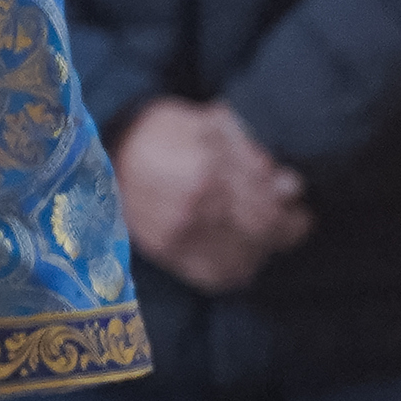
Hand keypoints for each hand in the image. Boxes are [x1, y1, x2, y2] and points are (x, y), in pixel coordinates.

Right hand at [113, 96, 308, 292]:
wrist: (103, 153)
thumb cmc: (158, 133)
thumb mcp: (202, 123)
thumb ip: (246, 148)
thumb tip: (283, 181)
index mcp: (206, 173)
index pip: (267, 206)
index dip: (290, 207)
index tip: (296, 200)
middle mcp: (193, 210)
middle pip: (260, 233)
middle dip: (284, 227)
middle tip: (294, 219)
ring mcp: (177, 238)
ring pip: (244, 259)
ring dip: (265, 249)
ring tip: (270, 236)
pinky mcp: (166, 254)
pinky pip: (217, 276)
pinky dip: (238, 268)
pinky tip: (245, 255)